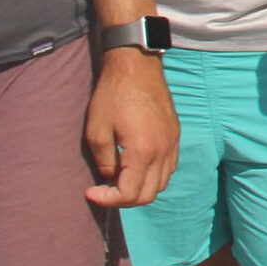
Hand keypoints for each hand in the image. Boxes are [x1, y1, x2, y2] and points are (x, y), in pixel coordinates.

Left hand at [84, 47, 179, 206]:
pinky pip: (169, 167)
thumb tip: (110, 178)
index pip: (130, 194)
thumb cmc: (112, 95)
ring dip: (141, 188)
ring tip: (120, 179)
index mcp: (143, 151)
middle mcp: (163, 151)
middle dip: (124, 199)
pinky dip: (154, 175)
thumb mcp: (97, 131)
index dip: (108, 200)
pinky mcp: (175, 135)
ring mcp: (172, 143)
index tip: (90, 191)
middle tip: (104, 190)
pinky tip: (136, 165)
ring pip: (162, 183)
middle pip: (149, 194)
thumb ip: (104, 162)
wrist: (137, 65)